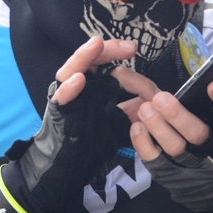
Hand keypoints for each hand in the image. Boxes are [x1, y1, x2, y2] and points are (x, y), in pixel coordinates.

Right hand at [0, 37, 134, 212]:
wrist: (65, 167)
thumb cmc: (88, 142)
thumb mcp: (118, 123)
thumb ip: (133, 110)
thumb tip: (156, 98)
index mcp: (92, 87)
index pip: (104, 62)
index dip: (118, 55)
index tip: (133, 50)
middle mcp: (77, 88)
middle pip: (89, 60)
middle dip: (107, 50)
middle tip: (127, 46)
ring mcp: (65, 98)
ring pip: (69, 71)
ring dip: (83, 58)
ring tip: (95, 46)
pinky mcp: (57, 113)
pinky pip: (59, 98)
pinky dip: (68, 88)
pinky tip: (78, 80)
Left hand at [129, 72, 212, 212]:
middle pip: (197, 134)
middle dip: (179, 116)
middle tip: (161, 98)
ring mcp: (193, 166)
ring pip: (174, 148)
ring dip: (158, 128)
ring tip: (146, 108)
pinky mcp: (173, 175)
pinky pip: (155, 161)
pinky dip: (144, 145)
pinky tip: (136, 127)